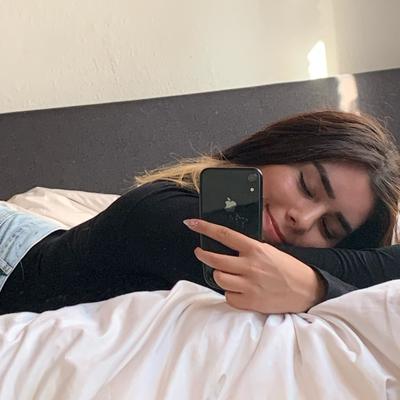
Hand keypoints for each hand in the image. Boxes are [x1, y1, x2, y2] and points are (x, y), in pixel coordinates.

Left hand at [183, 219, 325, 313]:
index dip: (205, 228)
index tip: (191, 223)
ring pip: (218, 278)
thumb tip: (227, 247)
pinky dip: (230, 293)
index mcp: (255, 249)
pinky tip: (239, 290)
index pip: (224, 235)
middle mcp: (250, 266)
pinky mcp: (250, 302)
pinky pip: (228, 296)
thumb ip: (248, 249)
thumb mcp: (269, 251)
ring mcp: (249, 285)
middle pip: (215, 259)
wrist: (306, 290)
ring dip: (219, 275)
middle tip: (200, 251)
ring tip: (225, 273)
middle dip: (203, 254)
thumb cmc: (288, 268)